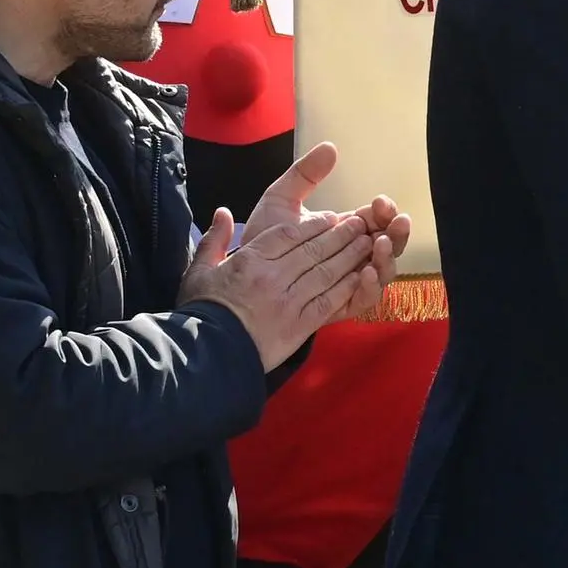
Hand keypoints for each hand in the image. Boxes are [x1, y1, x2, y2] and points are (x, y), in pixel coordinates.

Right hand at [185, 212, 380, 370]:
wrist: (209, 355)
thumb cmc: (203, 311)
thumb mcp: (199, 271)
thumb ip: (214, 240)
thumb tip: (223, 212)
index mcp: (249, 261)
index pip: (289, 235)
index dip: (313, 224)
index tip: (330, 217)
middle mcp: (273, 277)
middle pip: (314, 250)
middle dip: (341, 235)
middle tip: (359, 224)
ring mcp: (290, 301)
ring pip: (327, 272)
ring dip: (351, 256)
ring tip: (368, 242)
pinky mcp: (301, 324)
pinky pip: (331, 300)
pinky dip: (349, 286)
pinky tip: (362, 275)